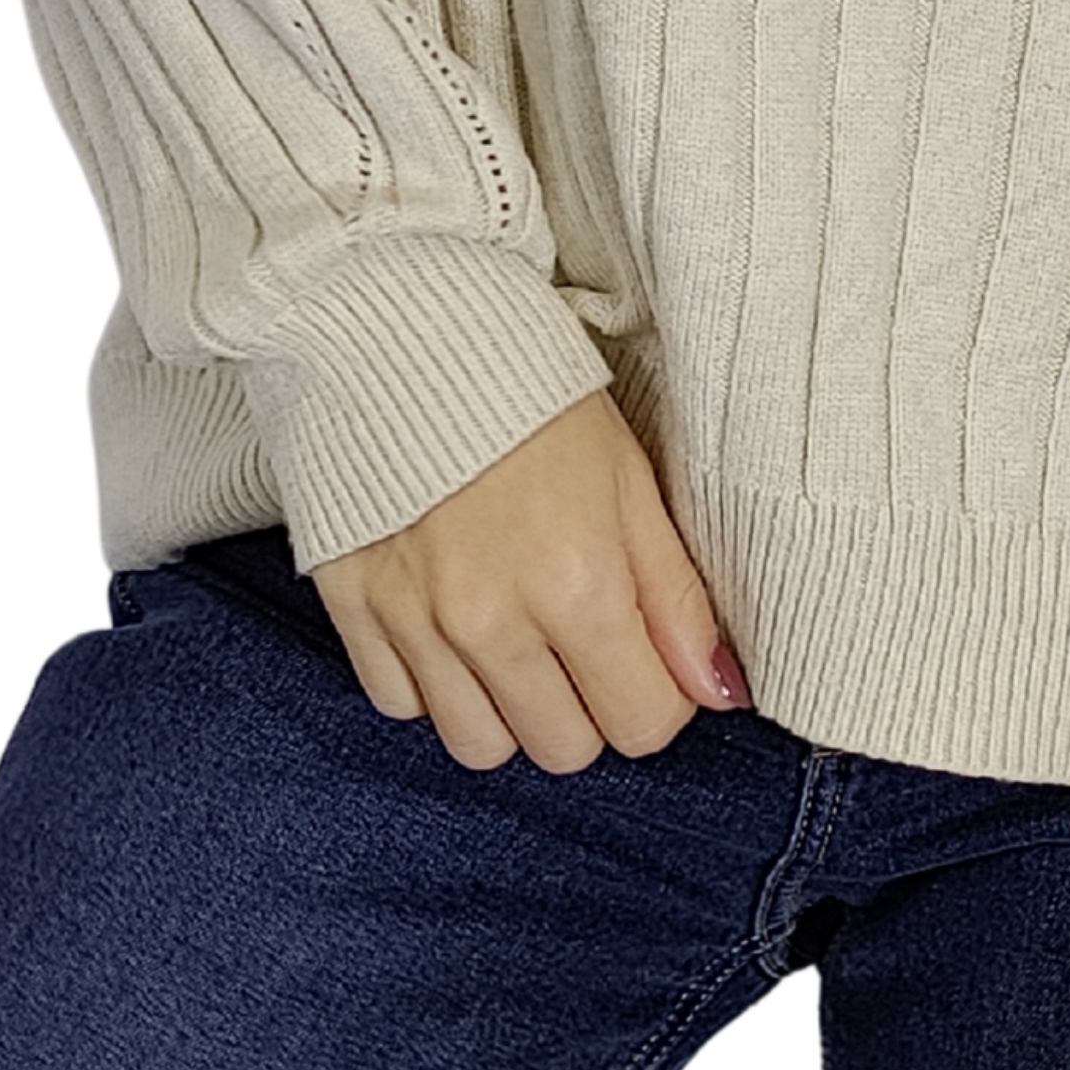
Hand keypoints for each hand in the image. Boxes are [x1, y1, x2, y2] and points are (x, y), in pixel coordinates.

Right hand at [305, 389, 747, 774]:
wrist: (396, 321)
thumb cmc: (528, 390)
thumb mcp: (629, 477)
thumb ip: (675, 596)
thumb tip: (718, 694)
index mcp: (577, 582)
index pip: (643, 724)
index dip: (657, 694)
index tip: (644, 649)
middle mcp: (491, 619)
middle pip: (563, 749)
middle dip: (586, 706)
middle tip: (580, 637)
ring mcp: (413, 620)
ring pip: (480, 745)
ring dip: (508, 708)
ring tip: (514, 633)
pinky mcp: (351, 609)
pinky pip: (401, 704)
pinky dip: (431, 682)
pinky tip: (448, 620)